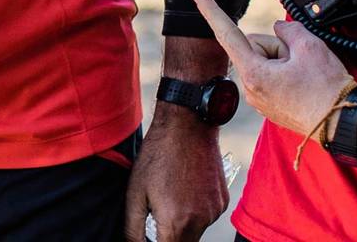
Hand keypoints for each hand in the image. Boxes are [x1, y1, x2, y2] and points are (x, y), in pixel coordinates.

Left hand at [124, 105, 227, 241]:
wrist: (187, 125)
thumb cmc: (158, 155)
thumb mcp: (135, 193)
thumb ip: (134, 228)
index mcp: (177, 223)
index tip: (149, 233)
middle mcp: (201, 221)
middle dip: (168, 237)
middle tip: (156, 215)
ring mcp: (215, 211)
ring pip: (195, 233)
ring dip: (182, 226)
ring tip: (169, 197)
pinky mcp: (222, 201)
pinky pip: (206, 217)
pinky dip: (194, 213)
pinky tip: (183, 190)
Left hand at [191, 0, 350, 140]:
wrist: (342, 123)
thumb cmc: (326, 89)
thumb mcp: (309, 46)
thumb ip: (287, 30)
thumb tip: (279, 30)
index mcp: (253, 73)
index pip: (226, 32)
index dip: (211, 9)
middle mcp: (250, 88)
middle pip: (255, 46)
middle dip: (277, 46)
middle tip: (301, 61)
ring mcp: (259, 99)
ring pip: (265, 61)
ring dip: (284, 61)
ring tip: (305, 76)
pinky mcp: (269, 105)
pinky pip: (272, 76)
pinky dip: (286, 73)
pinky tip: (303, 84)